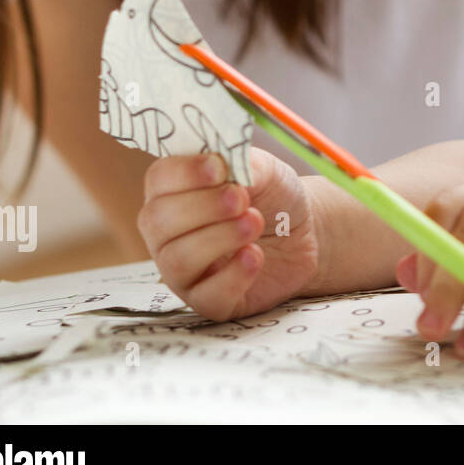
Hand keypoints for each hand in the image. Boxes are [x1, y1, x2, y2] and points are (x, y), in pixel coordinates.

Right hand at [138, 148, 320, 320]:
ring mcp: (183, 270)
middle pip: (159, 221)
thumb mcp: (263, 168)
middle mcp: (167, 232)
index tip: (219, 168)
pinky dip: (233, 276)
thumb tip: (222, 166)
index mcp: (173, 191)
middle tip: (242, 199)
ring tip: (254, 223)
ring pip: (178, 261)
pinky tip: (255, 256)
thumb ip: (240, 163)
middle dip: (202, 207)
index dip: (185, 173)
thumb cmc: (273, 196)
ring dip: (219, 238)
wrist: (305, 231)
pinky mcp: (209, 301)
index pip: (159, 179)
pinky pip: (206, 297)